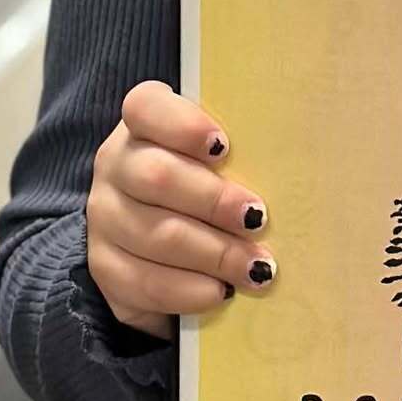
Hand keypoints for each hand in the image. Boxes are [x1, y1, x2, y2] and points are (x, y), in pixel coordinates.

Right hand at [85, 82, 277, 338]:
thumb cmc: (212, 186)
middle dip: (213, 201)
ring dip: (212, 254)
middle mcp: (116, 164)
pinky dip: (187, 290)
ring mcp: (104, 216)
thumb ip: (243, 152)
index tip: (224, 146)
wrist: (164, 243)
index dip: (184, 125)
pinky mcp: (105, 266)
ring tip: (256, 268)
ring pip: (154, 234)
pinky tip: (220, 292)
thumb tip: (297, 163)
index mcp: (143, 123)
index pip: (146, 108)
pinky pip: (142, 281)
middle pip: (156, 176)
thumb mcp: (224, 160)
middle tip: (257, 218)